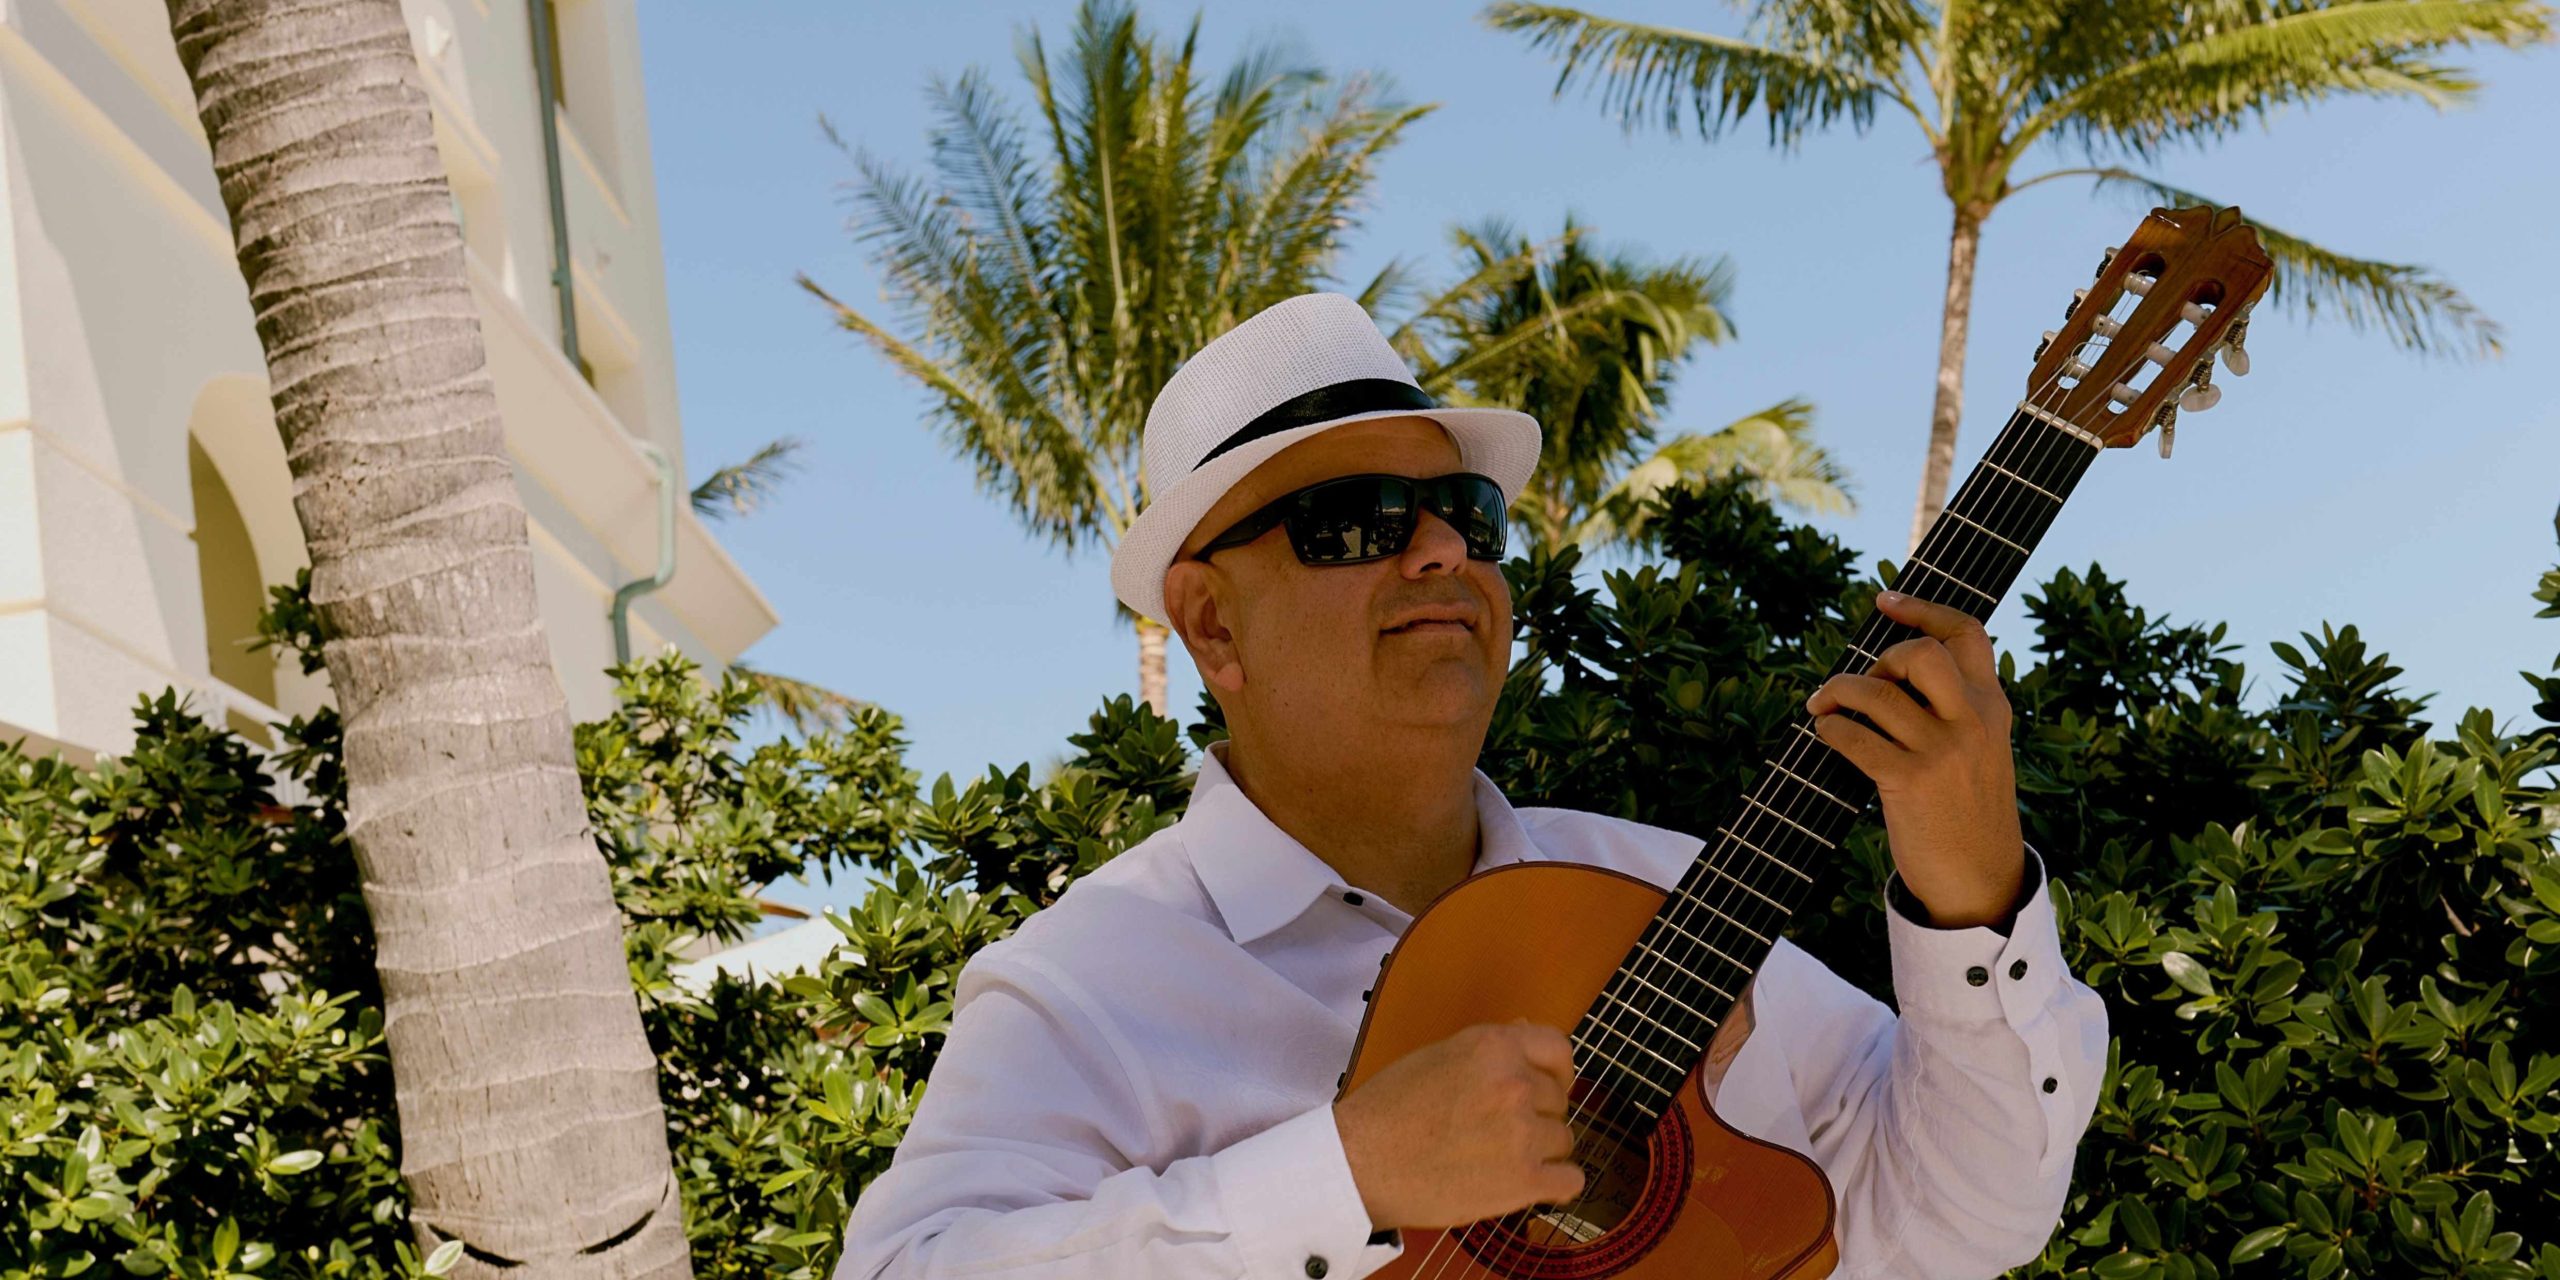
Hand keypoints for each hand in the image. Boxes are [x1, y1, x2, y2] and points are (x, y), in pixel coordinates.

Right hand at [1332, 1019, 1585, 1229]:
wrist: (1361, 1163)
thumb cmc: (1389, 1109)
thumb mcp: (1438, 1055)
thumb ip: (1489, 1050)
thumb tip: (1528, 1033)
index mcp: (1494, 1047)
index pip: (1557, 1049)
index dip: (1555, 1071)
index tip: (1549, 1086)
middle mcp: (1515, 1084)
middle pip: (1559, 1100)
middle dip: (1537, 1115)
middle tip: (1500, 1132)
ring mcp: (1523, 1133)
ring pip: (1563, 1140)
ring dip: (1541, 1151)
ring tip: (1500, 1160)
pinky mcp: (1525, 1181)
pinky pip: (1570, 1181)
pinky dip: (1556, 1185)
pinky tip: (1535, 1185)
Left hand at [1805, 590, 2024, 927]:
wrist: (1980, 878)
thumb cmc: (1967, 809)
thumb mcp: (1982, 749)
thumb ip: (1955, 707)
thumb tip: (1887, 670)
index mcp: (1992, 707)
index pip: (1967, 634)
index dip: (1923, 608)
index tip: (1885, 600)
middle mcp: (1972, 722)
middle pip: (1920, 654)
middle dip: (1880, 658)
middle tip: (1865, 682)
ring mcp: (1942, 752)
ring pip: (1877, 694)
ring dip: (1838, 692)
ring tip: (1824, 705)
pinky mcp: (1910, 783)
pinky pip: (1855, 738)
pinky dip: (1831, 728)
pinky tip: (1826, 733)